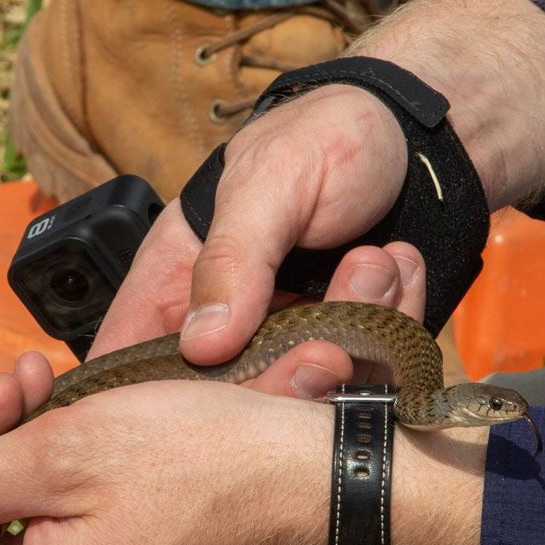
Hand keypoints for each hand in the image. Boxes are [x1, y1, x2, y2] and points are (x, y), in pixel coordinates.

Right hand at [92, 83, 427, 393]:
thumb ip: (232, 258)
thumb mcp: (270, 181)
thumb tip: (202, 344)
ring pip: (308, 397)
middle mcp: (228, 329)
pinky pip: (369, 375)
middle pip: (229, 408)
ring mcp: (290, 347)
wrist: (414, 136)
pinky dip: (395, 322)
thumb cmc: (325, 137)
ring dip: (355, 332)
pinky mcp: (350, 354)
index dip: (153, 405)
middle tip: (331, 340)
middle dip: (289, 375)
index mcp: (173, 285)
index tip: (216, 398)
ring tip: (374, 262)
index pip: (130, 370)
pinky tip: (398, 266)